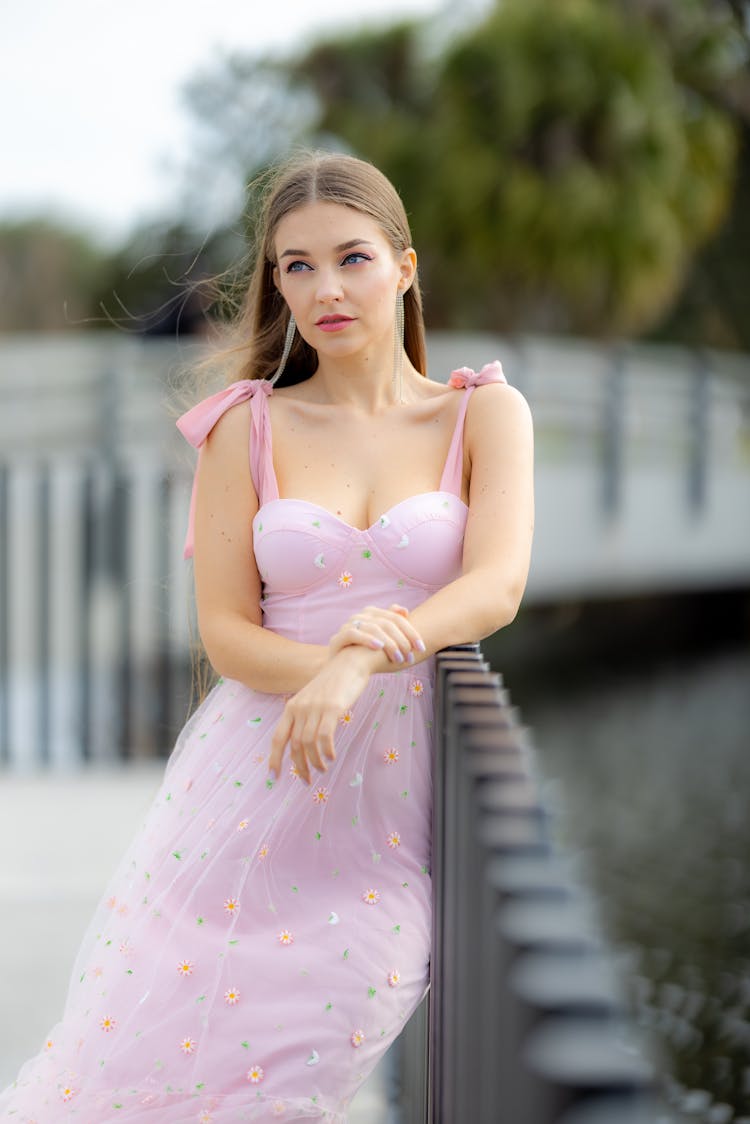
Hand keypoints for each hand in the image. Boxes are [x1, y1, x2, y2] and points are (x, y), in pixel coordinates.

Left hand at [268, 647, 375, 783]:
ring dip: (315, 762)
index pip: (278, 738)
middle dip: (299, 767)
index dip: (274, 759)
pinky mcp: (331, 708)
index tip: (274, 777)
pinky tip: (331, 757)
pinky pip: (324, 737)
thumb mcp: (312, 699)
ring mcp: (315, 708)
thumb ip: (304, 717)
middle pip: (294, 745)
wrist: (349, 663)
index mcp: (291, 707)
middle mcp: (299, 708)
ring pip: (308, 744)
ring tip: (322, 769)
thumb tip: (302, 744)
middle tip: (307, 781)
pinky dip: (327, 751)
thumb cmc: (333, 684)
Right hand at [329, 603, 425, 665]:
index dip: (411, 632)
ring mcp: (348, 626)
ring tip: (399, 658)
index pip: (397, 618)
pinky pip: (354, 633)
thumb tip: (405, 610)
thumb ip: (392, 625)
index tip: (421, 648)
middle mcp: (360, 616)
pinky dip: (368, 639)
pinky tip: (378, 647)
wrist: (341, 671)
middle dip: (402, 640)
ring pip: (374, 628)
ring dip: (390, 644)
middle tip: (410, 657)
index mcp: (372, 613)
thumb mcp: (382, 641)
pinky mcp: (338, 638)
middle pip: (387, 623)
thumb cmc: (365, 655)